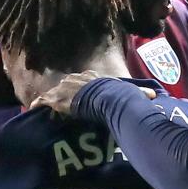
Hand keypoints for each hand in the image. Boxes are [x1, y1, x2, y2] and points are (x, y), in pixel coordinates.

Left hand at [30, 71, 155, 115]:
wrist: (104, 97)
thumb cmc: (117, 94)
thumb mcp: (130, 92)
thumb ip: (140, 93)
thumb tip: (154, 94)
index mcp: (92, 77)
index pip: (84, 81)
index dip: (81, 89)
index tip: (80, 97)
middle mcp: (76, 79)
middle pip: (67, 85)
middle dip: (64, 94)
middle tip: (62, 105)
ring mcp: (65, 88)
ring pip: (54, 93)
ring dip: (50, 101)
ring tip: (45, 110)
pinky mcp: (56, 98)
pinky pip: (43, 101)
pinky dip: (38, 106)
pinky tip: (33, 111)